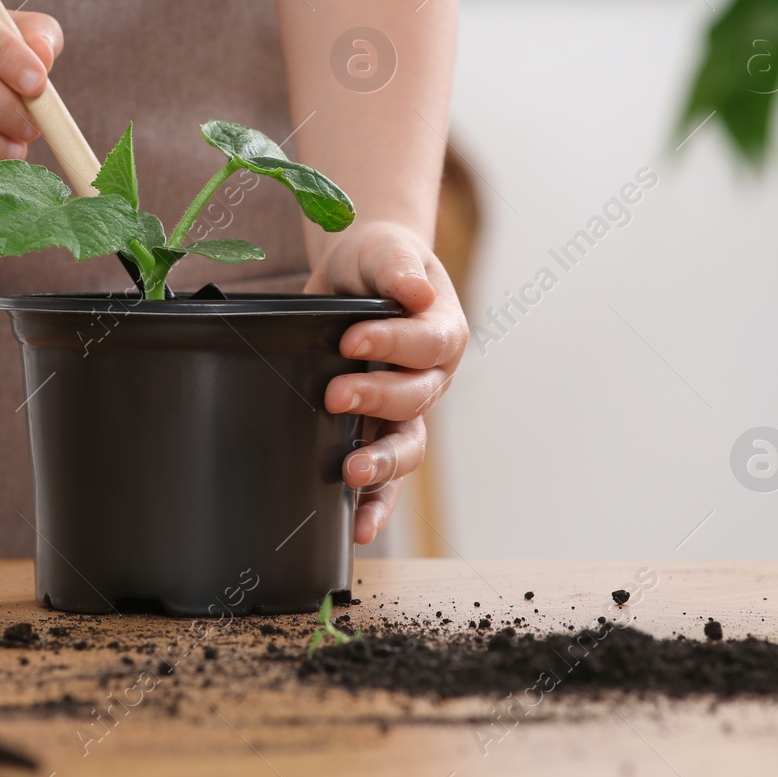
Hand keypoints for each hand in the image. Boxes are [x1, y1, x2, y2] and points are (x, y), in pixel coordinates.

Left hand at [305, 220, 467, 544]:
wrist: (360, 275)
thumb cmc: (376, 260)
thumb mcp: (384, 249)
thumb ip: (397, 266)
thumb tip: (416, 292)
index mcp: (443, 332)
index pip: (426, 343)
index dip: (392, 343)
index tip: (352, 336)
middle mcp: (431, 378)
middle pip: (416, 399)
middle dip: (377, 401)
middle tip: (334, 396)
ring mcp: (407, 412)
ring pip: (407, 446)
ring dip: (381, 464)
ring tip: (348, 473)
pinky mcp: (377, 432)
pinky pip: (386, 477)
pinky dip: (375, 503)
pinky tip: (355, 527)